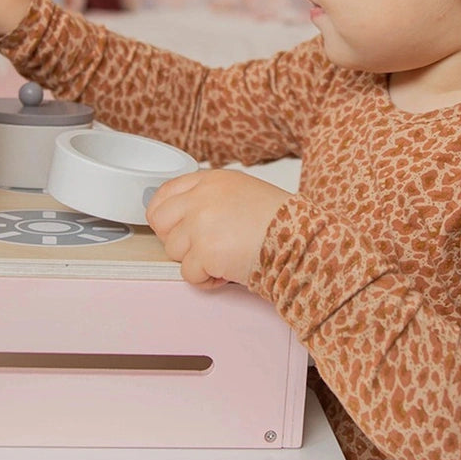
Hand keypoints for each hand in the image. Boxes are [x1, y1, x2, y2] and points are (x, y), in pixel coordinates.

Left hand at [145, 169, 289, 287]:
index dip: (165, 215)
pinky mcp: (204, 252)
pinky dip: (207, 279)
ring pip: (173, 249)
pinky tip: (228, 270)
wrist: (301, 242)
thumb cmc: (281, 222)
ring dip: (195, 260)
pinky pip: (188, 273)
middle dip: (176, 238)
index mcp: (211, 180)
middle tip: (197, 247)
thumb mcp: (242, 192)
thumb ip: (210, 198)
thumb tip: (183, 216)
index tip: (172, 228)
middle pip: (159, 220)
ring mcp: (200, 224)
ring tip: (224, 258)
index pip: (165, 192)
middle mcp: (201, 198)